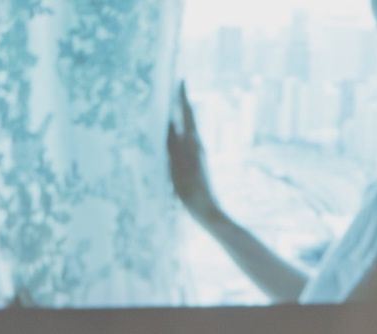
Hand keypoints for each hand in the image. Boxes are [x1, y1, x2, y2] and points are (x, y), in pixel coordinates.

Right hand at [168, 82, 221, 224]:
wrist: (209, 211)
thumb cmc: (191, 191)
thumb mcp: (177, 166)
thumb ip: (172, 144)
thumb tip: (167, 121)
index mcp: (193, 143)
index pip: (186, 113)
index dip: (182, 96)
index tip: (181, 77)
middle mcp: (198, 146)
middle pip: (188, 119)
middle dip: (181, 103)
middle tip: (174, 87)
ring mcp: (198, 156)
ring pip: (187, 130)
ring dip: (180, 117)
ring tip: (171, 106)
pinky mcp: (196, 166)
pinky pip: (185, 143)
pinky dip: (178, 133)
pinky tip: (173, 137)